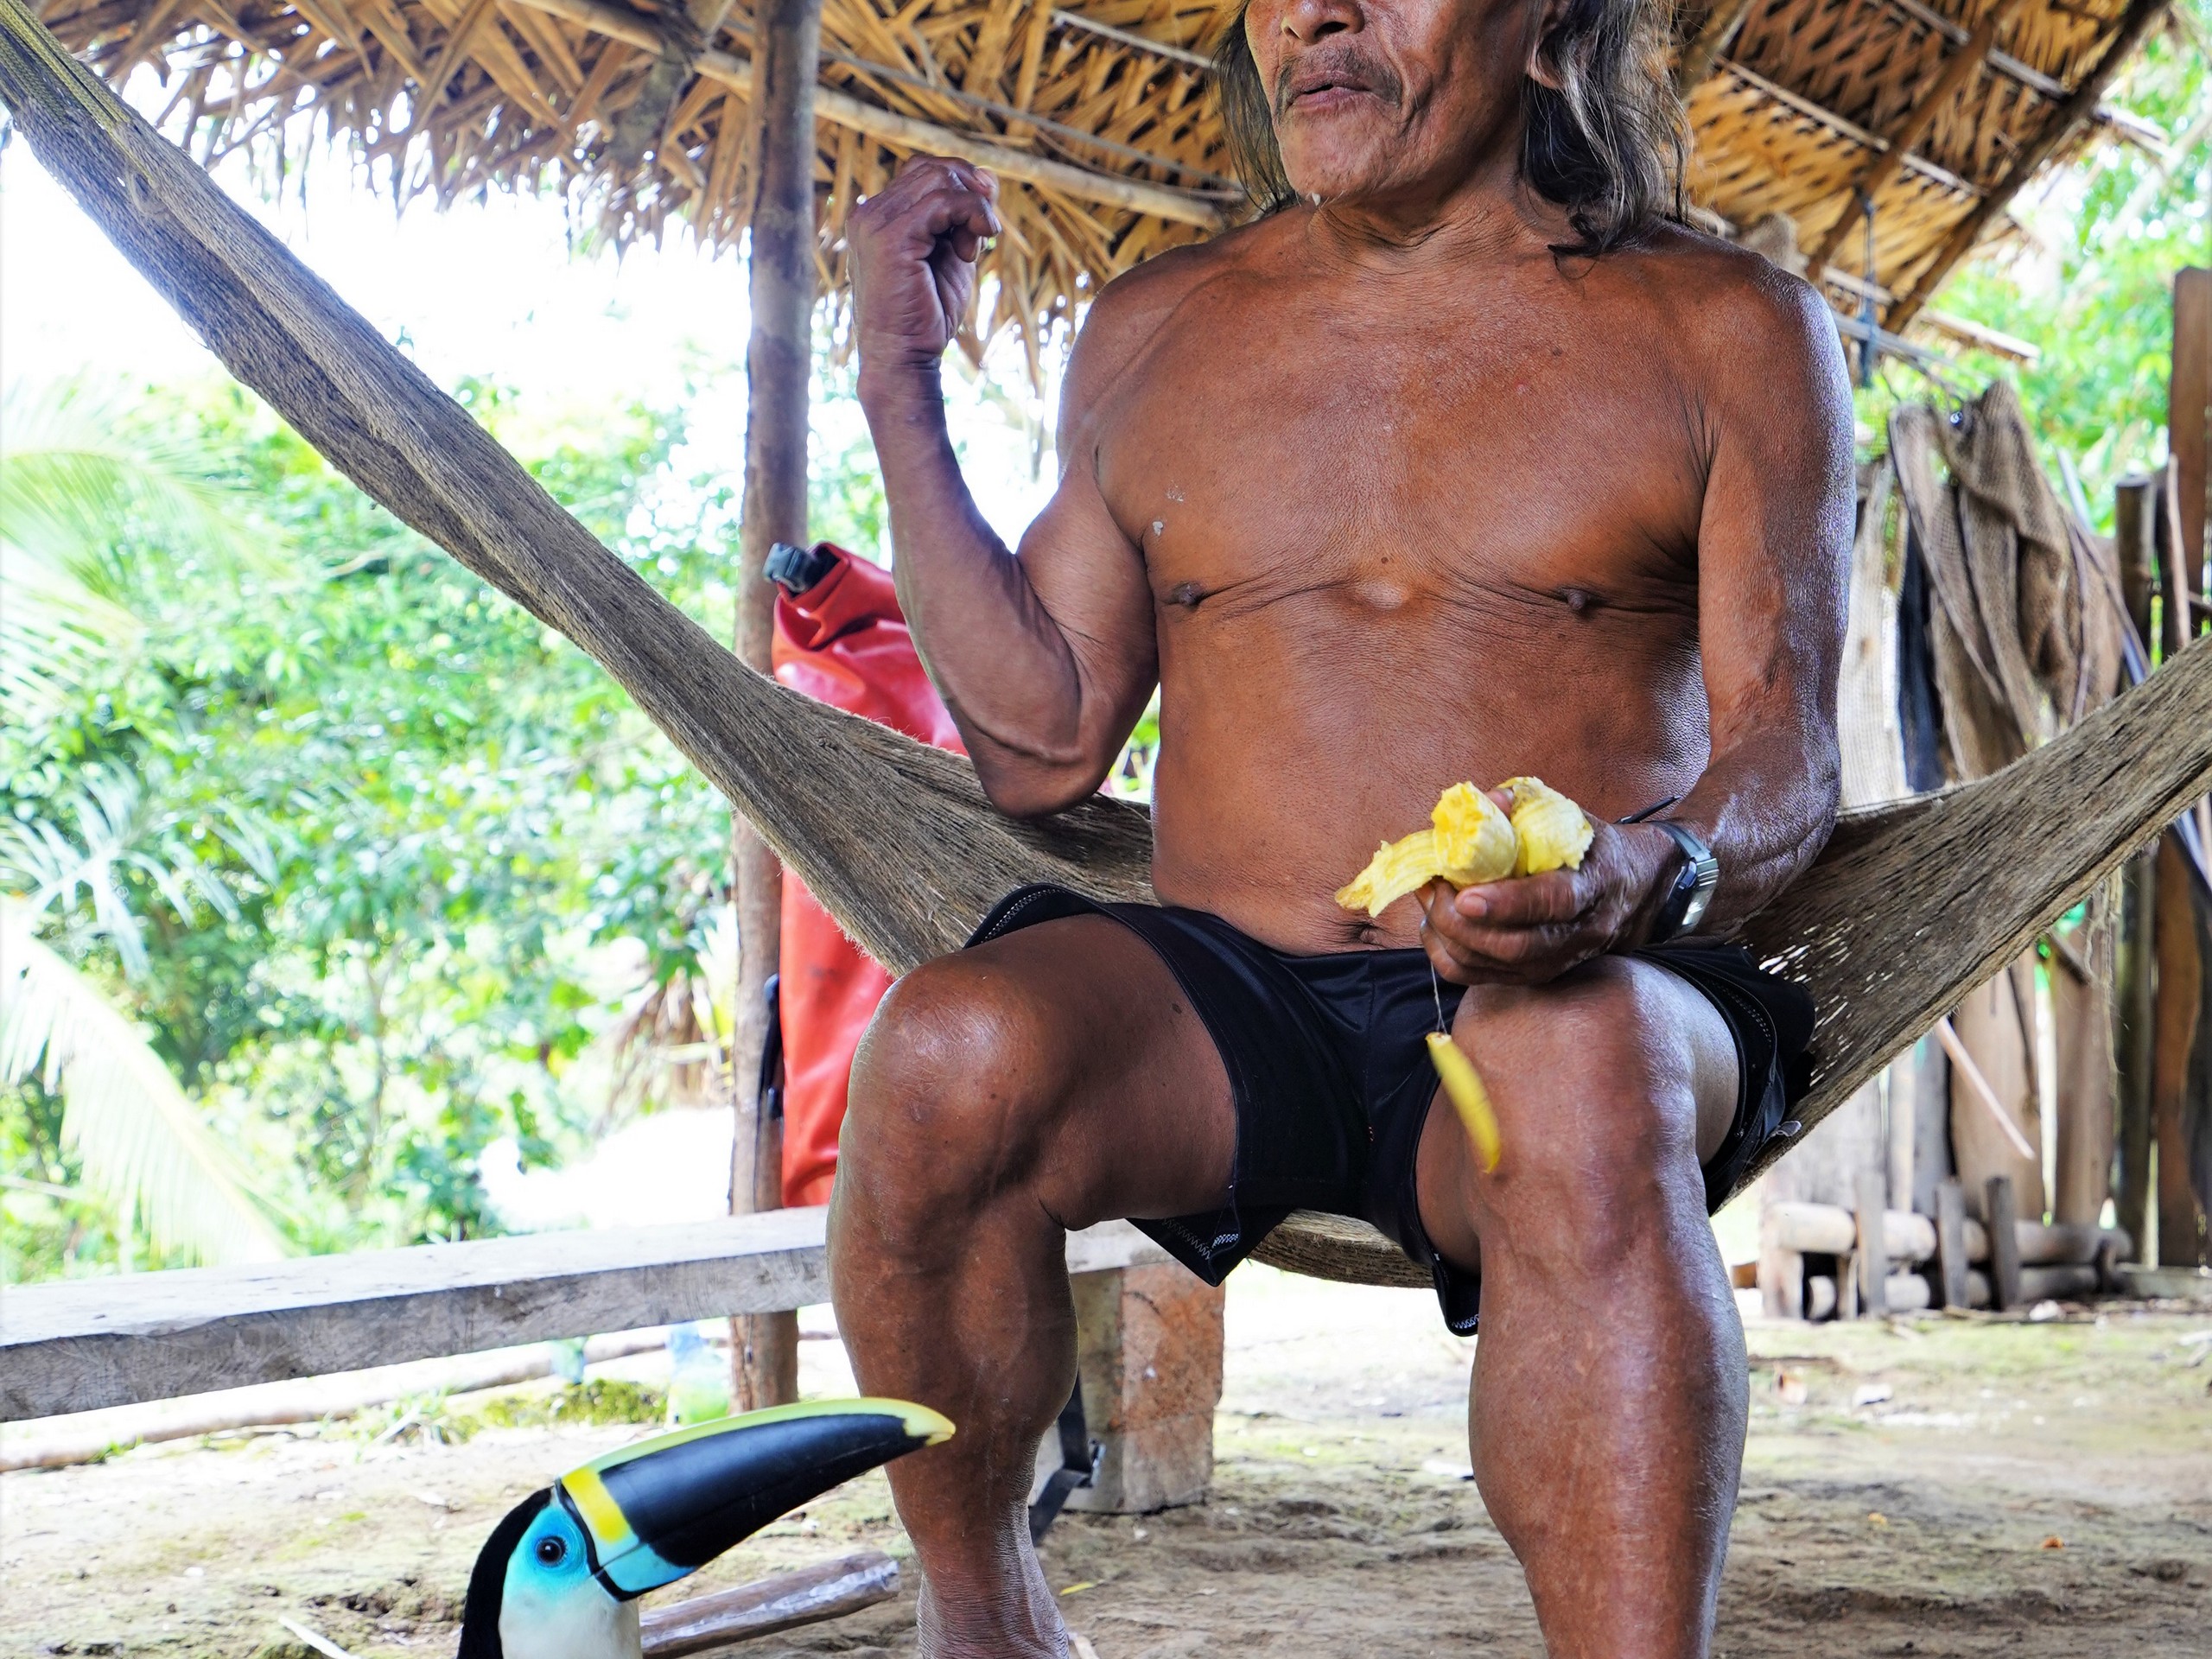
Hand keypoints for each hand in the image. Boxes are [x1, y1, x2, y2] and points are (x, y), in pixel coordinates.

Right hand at [848, 156, 1001, 380]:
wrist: (903, 359)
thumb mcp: (953, 254)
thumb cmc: (926, 316)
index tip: (981, 223)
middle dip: (970, 195)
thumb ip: (966, 216)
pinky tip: (973, 251)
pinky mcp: (890, 237)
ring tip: (973, 249)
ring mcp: (875, 222)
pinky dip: (971, 216)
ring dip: (972, 209)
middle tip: (981, 236)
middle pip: (933, 168)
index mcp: (878, 217)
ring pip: (940, 179)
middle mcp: (869, 213)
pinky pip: (944, 201)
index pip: (924, 171)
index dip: (962, 185)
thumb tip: (988, 173)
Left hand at [1417, 818, 1683, 984]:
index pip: (1554, 902)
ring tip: (1429, 897)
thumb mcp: (1569, 816)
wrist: (1632, 890)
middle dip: (1460, 921)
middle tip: (1433, 885)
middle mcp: (1579, 933)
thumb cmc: (1590, 846)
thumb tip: (1481, 803)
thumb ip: (1523, 807)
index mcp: (1592, 884)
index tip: (1465, 896)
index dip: (1508, 903)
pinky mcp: (1535, 975)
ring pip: (1492, 965)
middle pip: (1515, 945)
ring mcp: (1557, 961)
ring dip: (1447, 935)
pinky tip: (1434, 923)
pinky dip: (1446, 953)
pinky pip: (1479, 977)